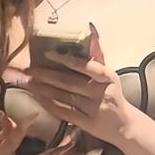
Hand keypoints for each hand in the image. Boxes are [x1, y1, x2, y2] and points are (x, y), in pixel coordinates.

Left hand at [23, 25, 137, 152]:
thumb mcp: (109, 76)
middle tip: (28, 69)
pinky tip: (37, 98)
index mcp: (108, 77)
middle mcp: (100, 92)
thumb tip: (90, 28)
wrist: (126, 126)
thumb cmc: (114, 96)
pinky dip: (50, 105)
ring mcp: (93, 109)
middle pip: (69, 82)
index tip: (48, 53)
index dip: (68, 60)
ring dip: (43, 89)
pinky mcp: (86, 123)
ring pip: (64, 97)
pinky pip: (64, 112)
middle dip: (46, 75)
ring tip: (28, 82)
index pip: (87, 66)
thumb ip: (96, 55)